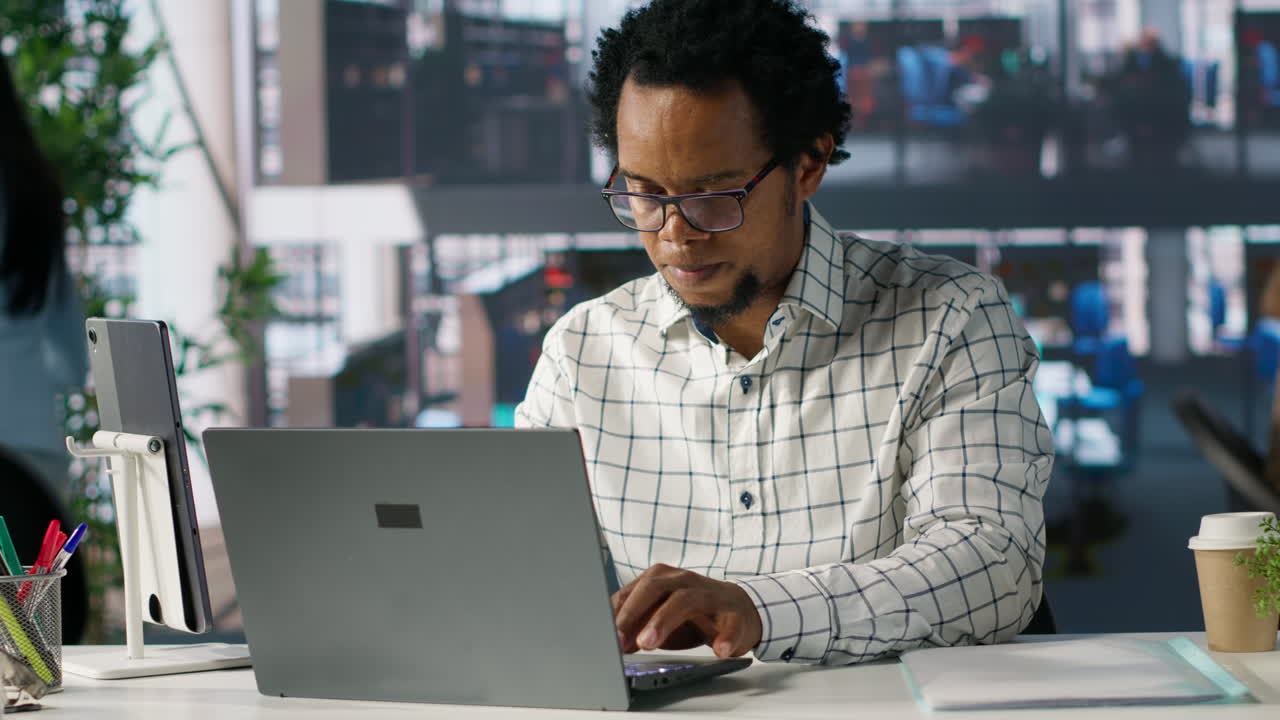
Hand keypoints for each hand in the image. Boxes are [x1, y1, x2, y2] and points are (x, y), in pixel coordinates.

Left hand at [611, 563, 761, 658]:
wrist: (738, 609)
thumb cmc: (690, 612)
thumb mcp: (657, 615)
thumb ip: (634, 624)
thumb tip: (609, 639)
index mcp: (660, 578)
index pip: (633, 592)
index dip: (617, 615)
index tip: (602, 636)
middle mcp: (683, 581)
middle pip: (654, 588)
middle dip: (634, 613)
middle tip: (620, 640)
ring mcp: (709, 595)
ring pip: (685, 601)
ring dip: (663, 621)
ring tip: (648, 643)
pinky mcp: (733, 613)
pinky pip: (730, 623)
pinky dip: (725, 636)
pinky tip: (719, 650)